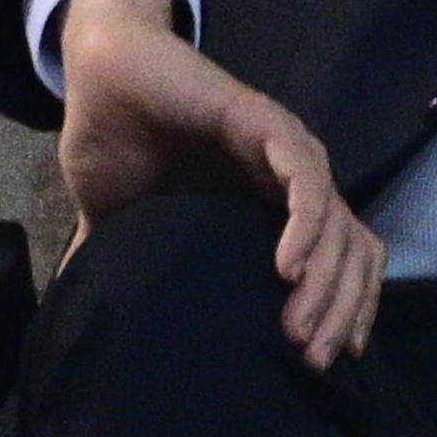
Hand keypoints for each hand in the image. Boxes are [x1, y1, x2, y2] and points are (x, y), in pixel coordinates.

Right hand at [53, 0, 385, 366]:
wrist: (99, 75)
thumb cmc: (114, 143)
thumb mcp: (122, 223)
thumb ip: (122, 266)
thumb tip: (84, 314)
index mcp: (272, 206)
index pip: (343, 263)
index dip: (347, 311)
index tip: (327, 362)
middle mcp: (294, 181)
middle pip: (353, 252)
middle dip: (341, 311)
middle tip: (311, 361)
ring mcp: (286, 151)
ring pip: (338, 222)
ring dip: (326, 280)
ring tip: (298, 330)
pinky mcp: (266, 123)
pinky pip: (305, 176)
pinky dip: (305, 223)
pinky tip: (286, 268)